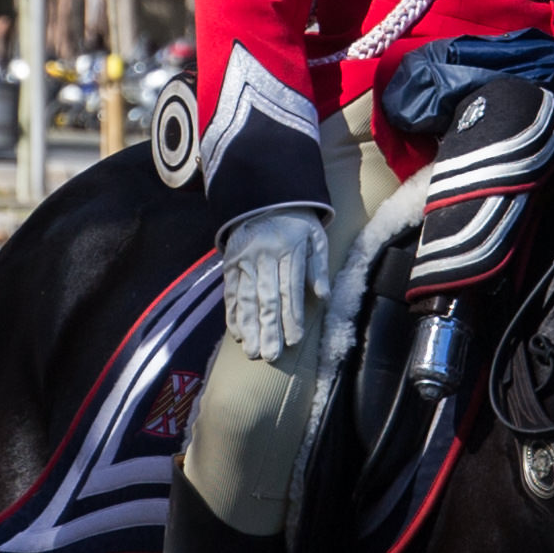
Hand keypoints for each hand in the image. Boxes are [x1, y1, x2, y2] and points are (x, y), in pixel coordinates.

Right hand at [219, 206, 325, 364]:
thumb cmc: (297, 223)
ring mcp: (244, 260)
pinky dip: (232, 315)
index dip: (292, 316)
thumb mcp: (316, 237)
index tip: (294, 340)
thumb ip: (319, 266)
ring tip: (252, 352)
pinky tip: (238, 334)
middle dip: (269, 329)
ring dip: (249, 327)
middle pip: (266, 298)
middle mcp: (264, 256)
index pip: (290, 289)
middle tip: (270, 355)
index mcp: (289, 250)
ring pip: (245, 298)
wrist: (264, 197)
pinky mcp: (230, 263)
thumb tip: (323, 296)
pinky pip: (230, 292)